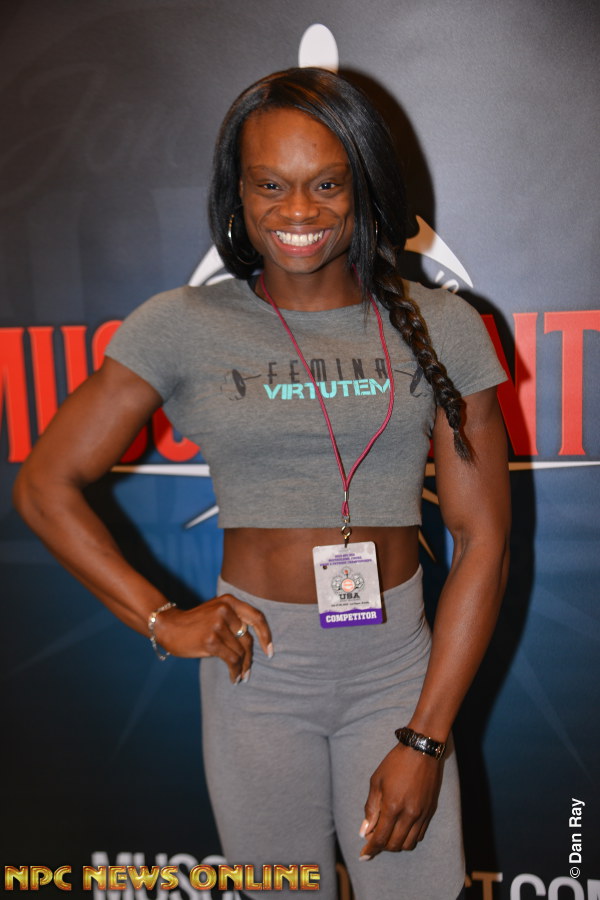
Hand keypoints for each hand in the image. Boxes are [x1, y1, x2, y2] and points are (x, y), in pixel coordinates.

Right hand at [154, 593, 272, 682]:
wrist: (169, 627)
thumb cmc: (195, 623)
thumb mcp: (216, 612)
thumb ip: (235, 620)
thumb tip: (258, 644)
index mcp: (230, 601)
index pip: (257, 617)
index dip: (266, 635)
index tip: (270, 651)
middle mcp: (225, 610)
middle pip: (248, 639)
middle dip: (250, 658)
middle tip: (248, 671)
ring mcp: (218, 624)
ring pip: (240, 651)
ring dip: (241, 667)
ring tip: (240, 676)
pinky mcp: (211, 640)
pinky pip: (231, 659)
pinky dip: (234, 671)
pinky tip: (233, 678)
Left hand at [359, 744, 442, 857]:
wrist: (421, 750)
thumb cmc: (395, 762)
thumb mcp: (376, 781)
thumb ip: (371, 808)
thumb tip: (364, 831)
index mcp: (392, 806)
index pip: (380, 838)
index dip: (371, 849)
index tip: (363, 855)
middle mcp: (409, 815)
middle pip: (394, 844)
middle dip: (382, 847)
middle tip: (373, 841)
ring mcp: (422, 814)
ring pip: (409, 844)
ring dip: (396, 844)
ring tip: (387, 835)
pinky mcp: (430, 812)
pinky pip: (420, 835)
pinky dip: (409, 838)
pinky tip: (401, 830)